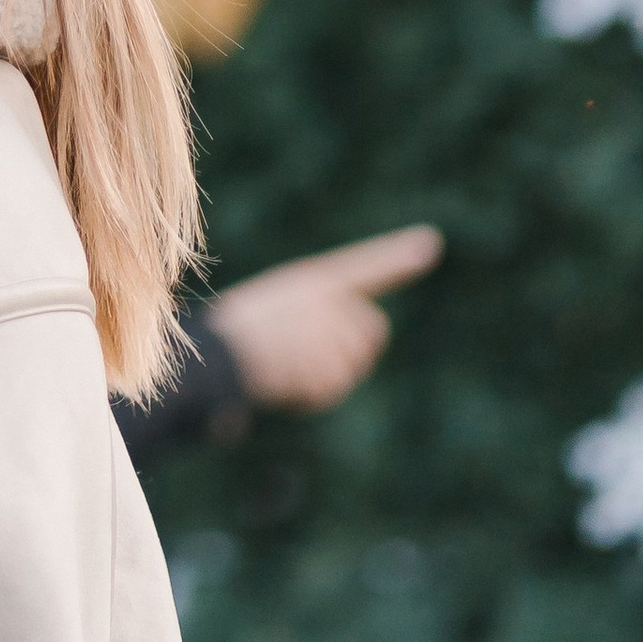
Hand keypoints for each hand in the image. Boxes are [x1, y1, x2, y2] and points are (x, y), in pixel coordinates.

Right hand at [204, 224, 443, 415]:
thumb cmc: (232, 334)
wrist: (210, 356)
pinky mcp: (325, 364)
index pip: (367, 265)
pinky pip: (331, 390)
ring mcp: (328, 332)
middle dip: (350, 350)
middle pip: (371, 330)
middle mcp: (327, 300)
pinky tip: (280, 384)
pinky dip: (309, 397)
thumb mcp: (274, 310)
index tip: (431, 244)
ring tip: (284, 367)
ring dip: (325, 377)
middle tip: (305, 356)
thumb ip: (316, 316)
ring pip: (353, 365)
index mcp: (313, 280)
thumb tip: (356, 334)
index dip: (399, 256)